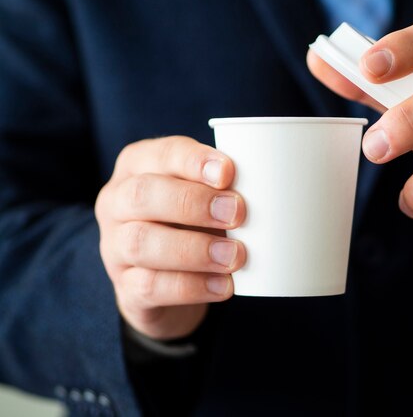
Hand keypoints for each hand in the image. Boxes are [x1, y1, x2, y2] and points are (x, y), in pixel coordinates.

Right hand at [95, 136, 245, 339]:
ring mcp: (114, 248)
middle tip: (236, 214)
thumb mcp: (203, 196)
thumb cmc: (191, 223)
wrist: (165, 284)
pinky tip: (224, 286)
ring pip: (141, 242)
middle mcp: (117, 203)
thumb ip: (224, 188)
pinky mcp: (125, 288)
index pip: (161, 154)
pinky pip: (150, 287)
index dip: (193, 161)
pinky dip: (192, 287)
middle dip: (193, 202)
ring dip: (195, 249)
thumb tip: (268, 191)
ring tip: (235, 256)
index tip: (228, 173)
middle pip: (142, 194)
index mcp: (138, 167)